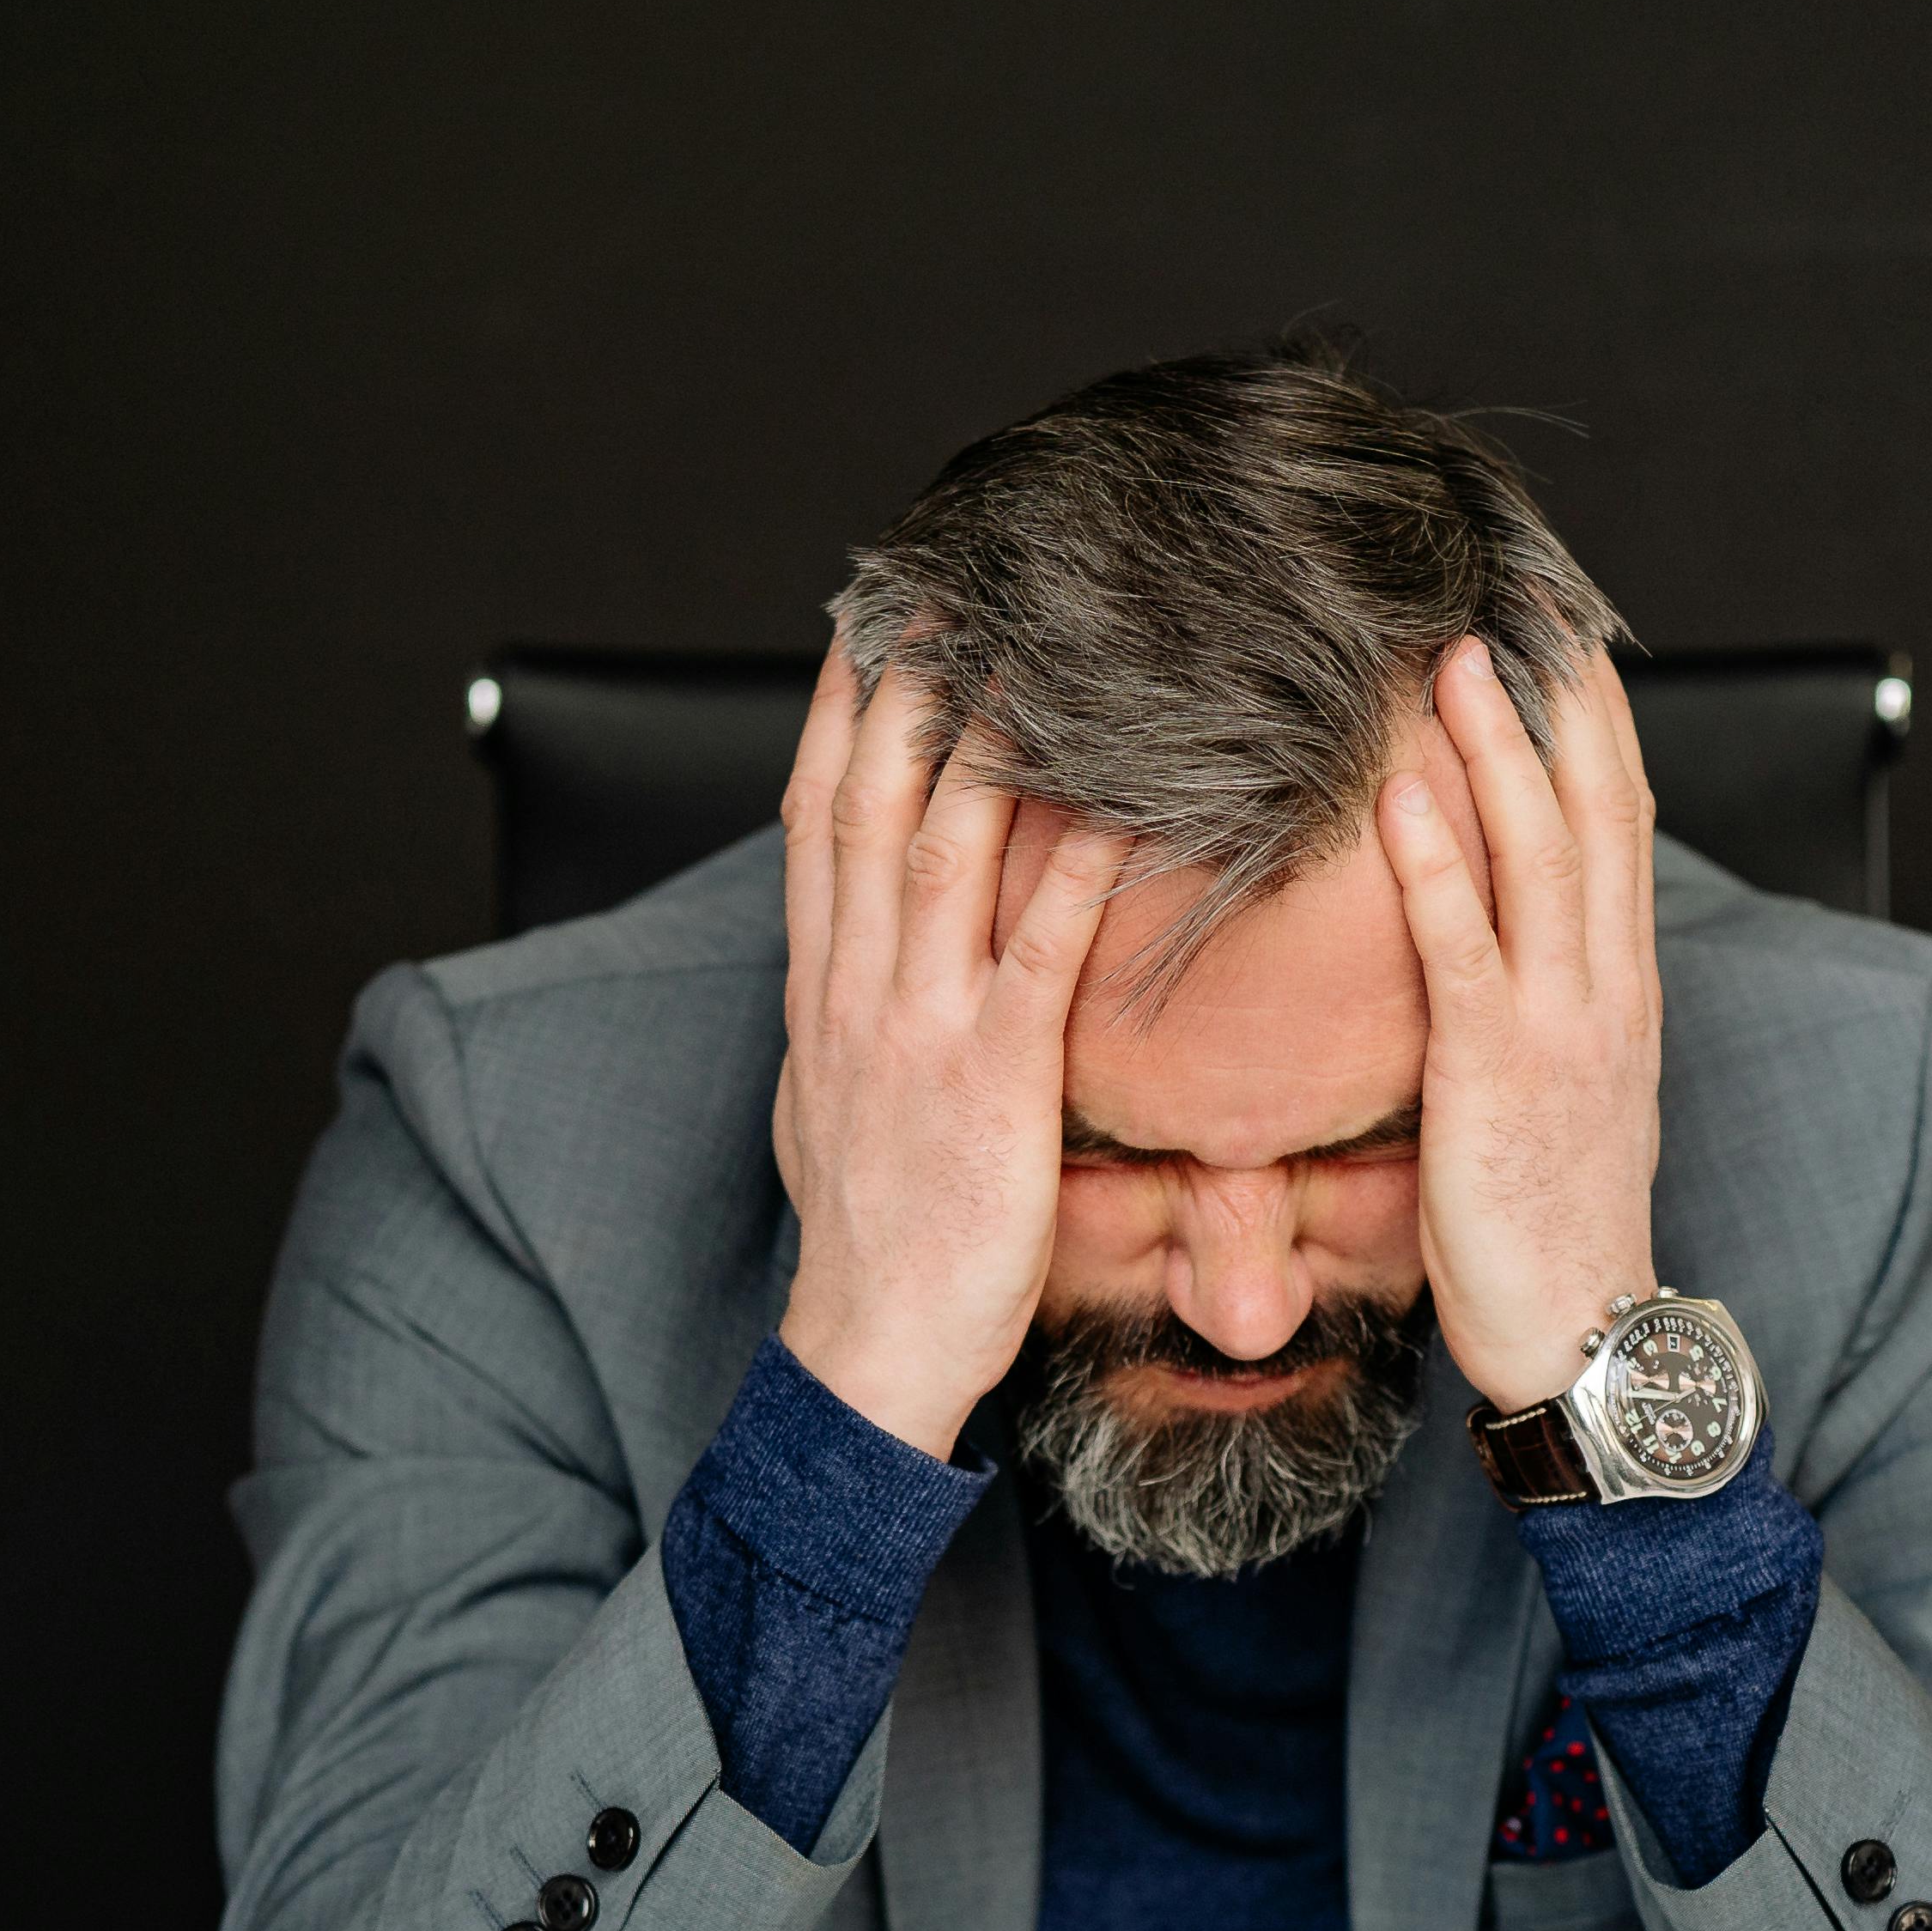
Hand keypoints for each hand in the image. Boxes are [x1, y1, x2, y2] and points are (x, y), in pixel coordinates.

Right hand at [768, 660, 1126, 1457]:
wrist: (870, 1346)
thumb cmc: (872, 1237)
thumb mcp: (829, 1104)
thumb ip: (848, 1018)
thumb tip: (850, 961)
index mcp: (822, 990)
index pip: (814, 819)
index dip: (834, 713)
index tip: (861, 625)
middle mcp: (859, 988)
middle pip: (868, 801)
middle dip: (902, 684)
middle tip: (944, 584)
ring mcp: (920, 1028)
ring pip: (943, 848)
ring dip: (984, 740)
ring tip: (1028, 646)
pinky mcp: (993, 1080)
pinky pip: (1040, 954)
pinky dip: (1079, 872)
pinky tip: (1117, 805)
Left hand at [1376, 638, 1664, 1418]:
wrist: (1585, 1335)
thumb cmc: (1554, 1226)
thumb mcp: (1567, 1096)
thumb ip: (1544, 1009)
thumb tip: (1497, 946)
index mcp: (1625, 991)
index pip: (1625, 825)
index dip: (1600, 725)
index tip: (1566, 640)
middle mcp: (1610, 990)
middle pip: (1600, 809)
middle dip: (1563, 700)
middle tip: (1521, 601)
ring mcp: (1561, 1027)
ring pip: (1542, 855)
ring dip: (1499, 749)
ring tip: (1456, 658)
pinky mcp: (1496, 1073)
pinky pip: (1464, 949)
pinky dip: (1435, 864)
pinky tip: (1402, 793)